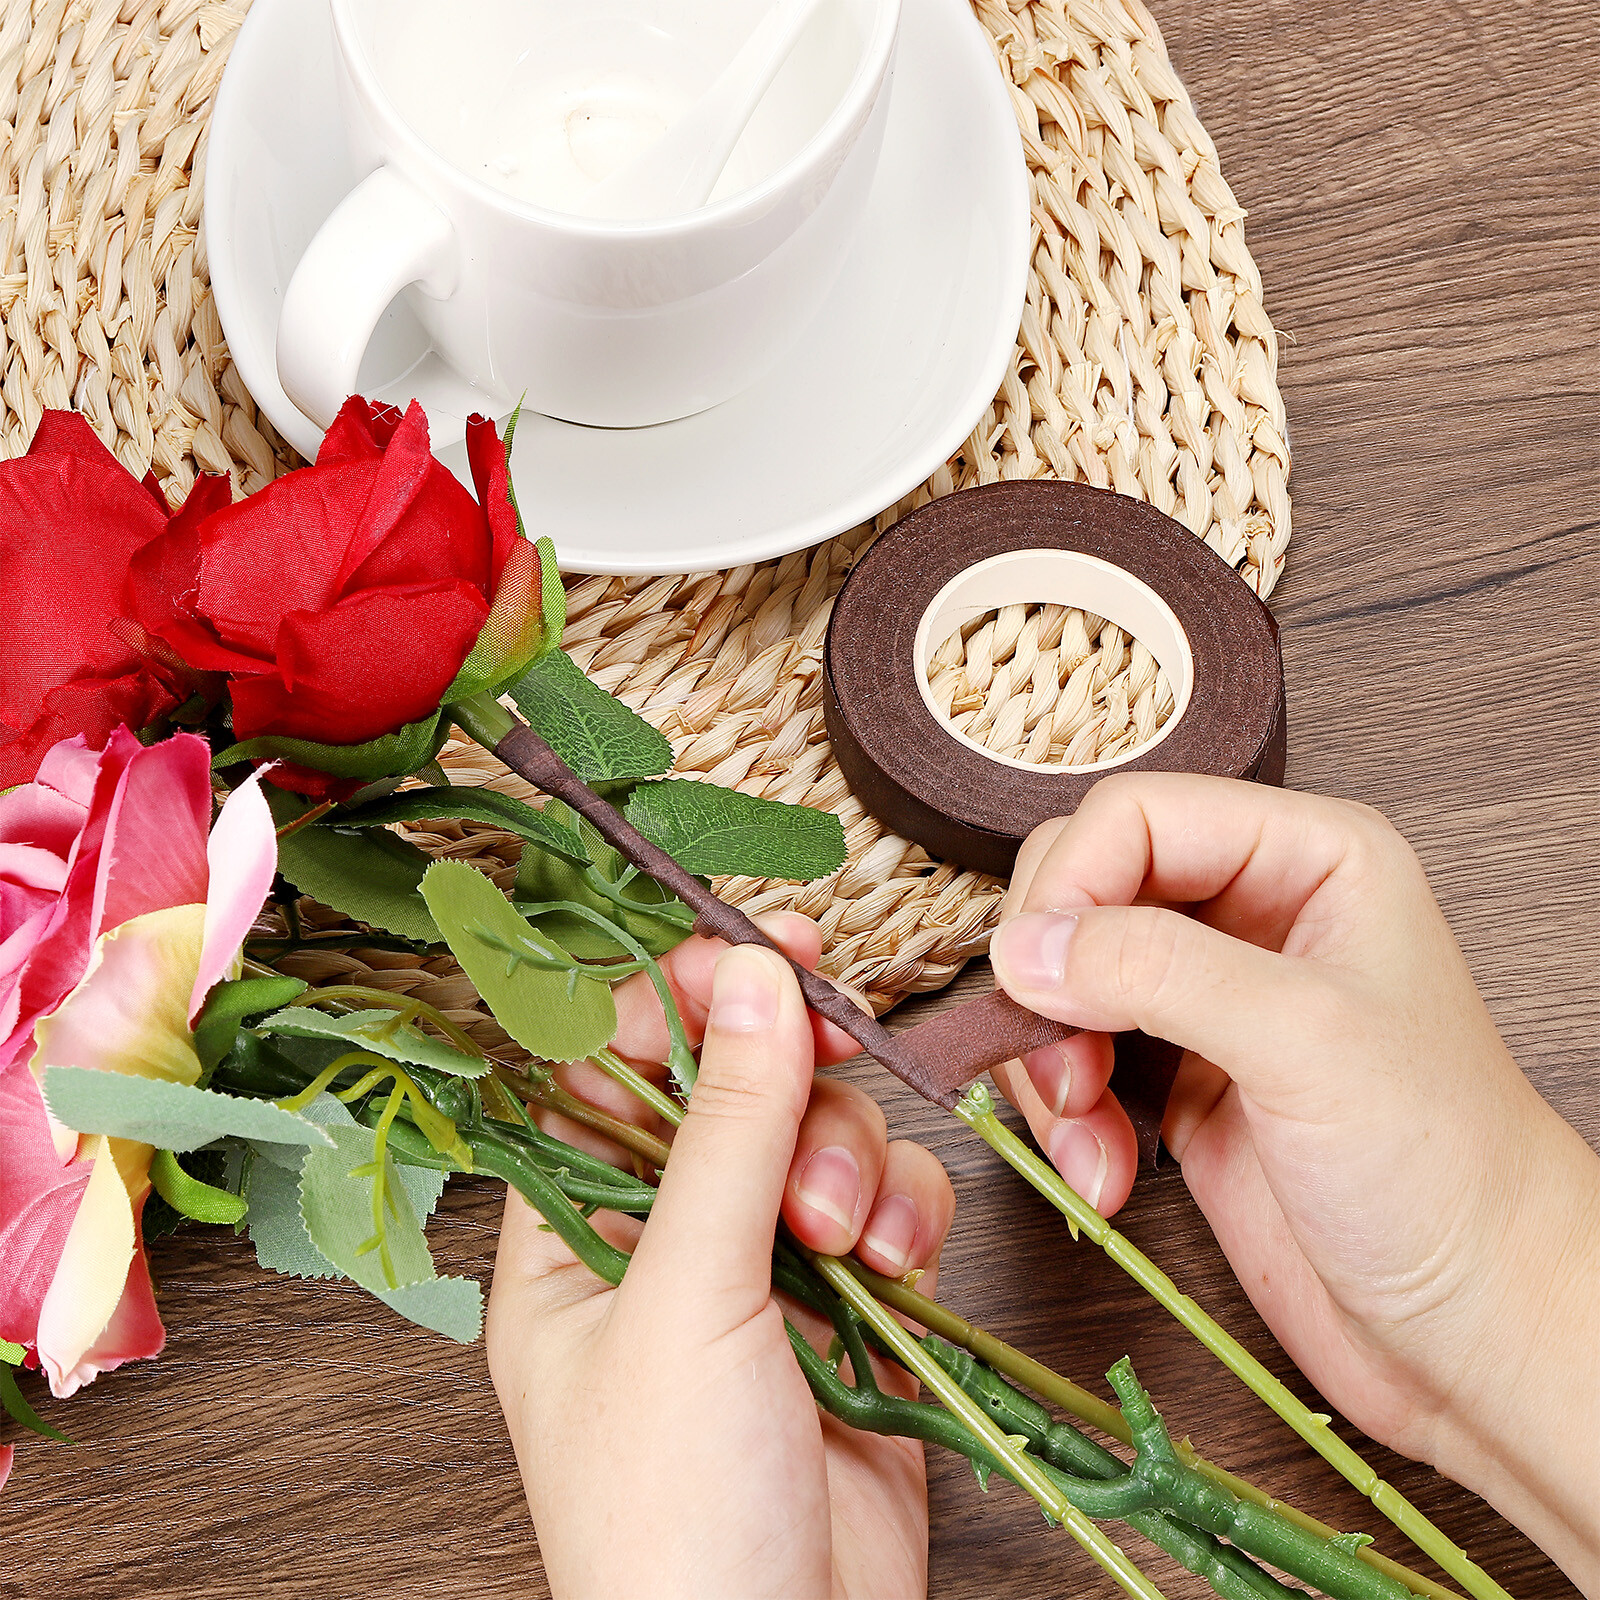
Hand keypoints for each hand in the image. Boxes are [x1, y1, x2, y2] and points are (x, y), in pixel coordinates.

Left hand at [487, 914, 955, 1598]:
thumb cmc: (674, 1516)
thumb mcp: (687, 1298)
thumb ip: (726, 1128)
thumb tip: (749, 976)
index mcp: (572, 1233)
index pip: (611, 1067)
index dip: (678, 995)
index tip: (755, 945)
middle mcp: (663, 1242)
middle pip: (733, 1085)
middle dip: (788, 1080)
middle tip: (825, 1049)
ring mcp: (762, 1273)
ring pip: (822, 1137)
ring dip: (852, 1160)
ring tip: (849, 1239)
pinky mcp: (853, 1307)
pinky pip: (888, 1202)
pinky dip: (904, 1214)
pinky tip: (897, 1267)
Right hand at [986, 775, 1599, 1587]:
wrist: (1473, 1326)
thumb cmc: (1444, 1172)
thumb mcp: (1305, 1042)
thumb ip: (1156, 970)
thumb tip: (1024, 945)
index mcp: (1307, 858)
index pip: (1135, 815)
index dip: (1073, 885)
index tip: (1039, 975)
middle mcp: (1251, 911)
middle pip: (1082, 888)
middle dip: (1051, 978)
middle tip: (1067, 1062)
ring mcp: (1207, 998)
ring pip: (1061, 977)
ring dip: (1048, 1061)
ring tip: (1085, 1133)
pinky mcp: (1175, 1077)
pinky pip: (1070, 1059)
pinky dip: (1062, 1115)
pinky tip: (1103, 1171)